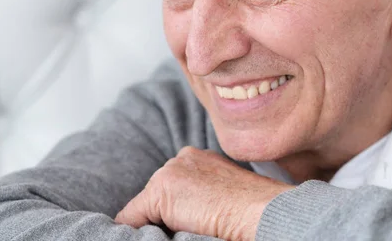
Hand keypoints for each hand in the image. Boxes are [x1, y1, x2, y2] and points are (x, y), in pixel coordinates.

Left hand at [115, 146, 293, 240]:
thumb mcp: (223, 193)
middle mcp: (182, 158)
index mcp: (198, 158)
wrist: (260, 210)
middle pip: (157, 193)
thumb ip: (202, 193)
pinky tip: (154, 237)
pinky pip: (131, 217)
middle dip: (164, 213)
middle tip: (188, 226)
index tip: (187, 220)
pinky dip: (135, 231)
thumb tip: (187, 213)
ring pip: (145, 206)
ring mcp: (169, 173)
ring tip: (185, 230)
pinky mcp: (159, 192)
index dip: (176, 208)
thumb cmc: (252, 209)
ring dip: (157, 222)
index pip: (174, 185)